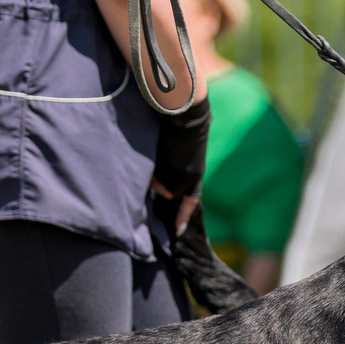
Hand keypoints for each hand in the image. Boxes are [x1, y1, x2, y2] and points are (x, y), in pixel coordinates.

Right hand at [150, 97, 211, 234]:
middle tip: (159, 169)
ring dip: (153, 176)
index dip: (183, 214)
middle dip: (161, 186)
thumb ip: (180, 164)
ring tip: (156, 156)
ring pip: (158, 185)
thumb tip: (166, 182)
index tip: (177, 231)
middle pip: (170, 193)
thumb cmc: (185, 124)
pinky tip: (152, 154)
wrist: (185, 113)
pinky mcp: (163, 167)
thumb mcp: (188, 148)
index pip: (191, 199)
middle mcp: (188, 177)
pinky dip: (148, 170)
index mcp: (196, 172)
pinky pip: (151, 176)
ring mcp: (176, 174)